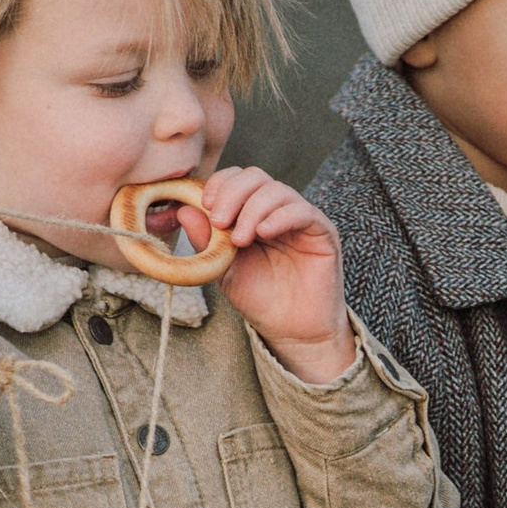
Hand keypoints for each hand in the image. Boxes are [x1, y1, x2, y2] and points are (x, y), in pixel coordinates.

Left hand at [193, 165, 351, 379]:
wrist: (291, 330)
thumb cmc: (259, 299)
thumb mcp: (223, 268)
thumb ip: (206, 241)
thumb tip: (184, 210)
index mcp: (252, 213)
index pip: (237, 179)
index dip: (220, 184)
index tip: (204, 205)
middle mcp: (276, 211)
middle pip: (255, 177)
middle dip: (232, 193)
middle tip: (219, 221)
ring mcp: (300, 219)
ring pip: (277, 190)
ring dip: (252, 210)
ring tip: (240, 240)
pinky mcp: (322, 232)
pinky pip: (302, 211)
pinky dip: (279, 217)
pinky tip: (263, 233)